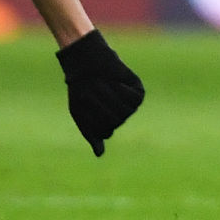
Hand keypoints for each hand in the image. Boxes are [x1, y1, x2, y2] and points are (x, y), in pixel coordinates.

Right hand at [56, 31, 143, 155]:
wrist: (88, 65)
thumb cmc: (81, 90)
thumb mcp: (80, 113)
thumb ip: (90, 133)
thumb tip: (100, 154)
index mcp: (105, 125)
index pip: (105, 131)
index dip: (93, 116)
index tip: (84, 102)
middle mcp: (119, 118)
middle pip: (115, 121)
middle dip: (101, 103)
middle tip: (93, 89)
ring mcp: (130, 107)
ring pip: (126, 111)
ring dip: (111, 95)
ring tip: (103, 83)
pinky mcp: (138, 94)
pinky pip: (134, 100)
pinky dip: (123, 90)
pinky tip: (116, 83)